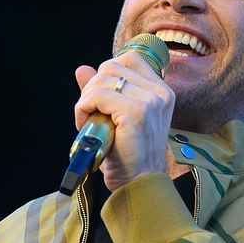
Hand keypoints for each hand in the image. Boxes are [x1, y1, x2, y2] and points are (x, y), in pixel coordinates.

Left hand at [74, 50, 174, 190]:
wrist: (138, 184)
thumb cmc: (128, 156)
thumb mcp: (117, 118)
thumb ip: (103, 92)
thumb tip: (82, 69)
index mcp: (161, 92)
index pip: (130, 58)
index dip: (108, 74)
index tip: (102, 99)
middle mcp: (159, 93)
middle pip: (112, 66)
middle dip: (93, 87)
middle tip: (90, 113)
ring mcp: (150, 101)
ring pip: (102, 78)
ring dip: (86, 99)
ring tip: (89, 121)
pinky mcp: (136, 112)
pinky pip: (98, 96)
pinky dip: (84, 108)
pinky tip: (86, 124)